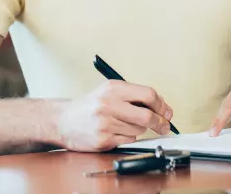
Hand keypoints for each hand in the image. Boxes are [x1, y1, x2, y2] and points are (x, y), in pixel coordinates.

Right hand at [53, 80, 173, 151]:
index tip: (167, 112)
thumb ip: (133, 95)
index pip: (148, 94)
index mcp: (113, 88)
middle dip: (159, 123)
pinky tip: (115, 132)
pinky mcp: (103, 140)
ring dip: (138, 130)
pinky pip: (128, 141)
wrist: (63, 120)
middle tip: (164, 126)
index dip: (162, 105)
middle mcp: (108, 104)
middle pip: (146, 116)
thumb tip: (161, 104)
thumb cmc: (89, 106)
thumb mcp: (109, 92)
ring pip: (138, 131)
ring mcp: (105, 123)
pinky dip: (127, 138)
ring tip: (123, 124)